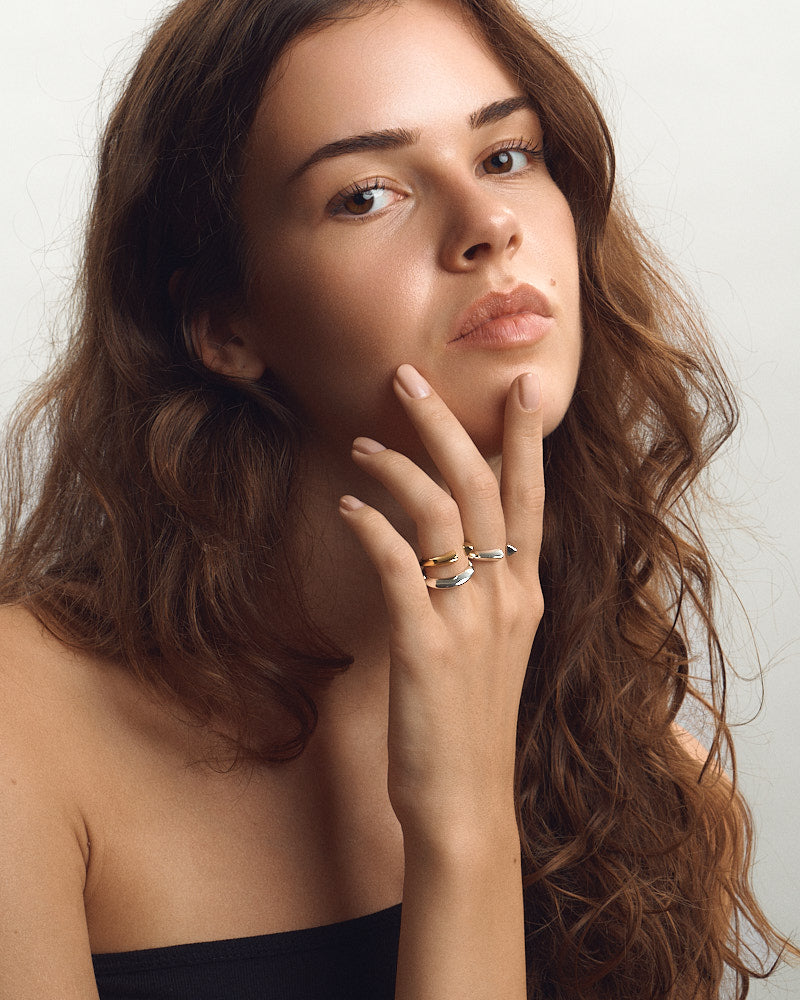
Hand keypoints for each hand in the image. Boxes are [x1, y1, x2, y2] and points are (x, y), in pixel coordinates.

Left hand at [339, 363, 544, 848]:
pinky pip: (401, 568)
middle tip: (410, 377)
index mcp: (525, 596)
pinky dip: (374, 528)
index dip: (528, 441)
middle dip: (450, 425)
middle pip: (485, 488)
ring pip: (445, 516)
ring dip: (402, 469)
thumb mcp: (493, 651)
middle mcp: (506, 599)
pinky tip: (348, 507)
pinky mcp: (426, 648)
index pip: (533, 500)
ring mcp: (469, 622)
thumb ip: (481, 596)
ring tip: (363, 444)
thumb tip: (445, 551)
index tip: (524, 387)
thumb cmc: (471, 725)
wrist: (465, 805)